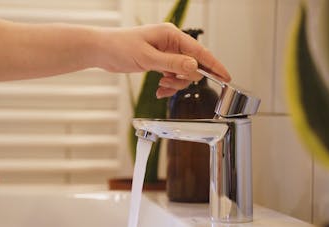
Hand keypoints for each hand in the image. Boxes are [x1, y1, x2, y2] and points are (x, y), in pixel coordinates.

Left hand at [96, 23, 230, 97]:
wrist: (102, 50)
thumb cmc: (120, 47)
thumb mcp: (148, 58)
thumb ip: (172, 64)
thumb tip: (195, 68)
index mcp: (171, 35)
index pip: (199, 51)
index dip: (214, 65)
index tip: (226, 77)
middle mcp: (171, 42)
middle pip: (192, 65)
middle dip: (184, 78)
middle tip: (170, 83)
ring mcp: (165, 52)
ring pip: (182, 73)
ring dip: (175, 84)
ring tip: (162, 87)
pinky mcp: (159, 61)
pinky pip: (172, 75)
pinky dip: (168, 85)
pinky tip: (160, 89)